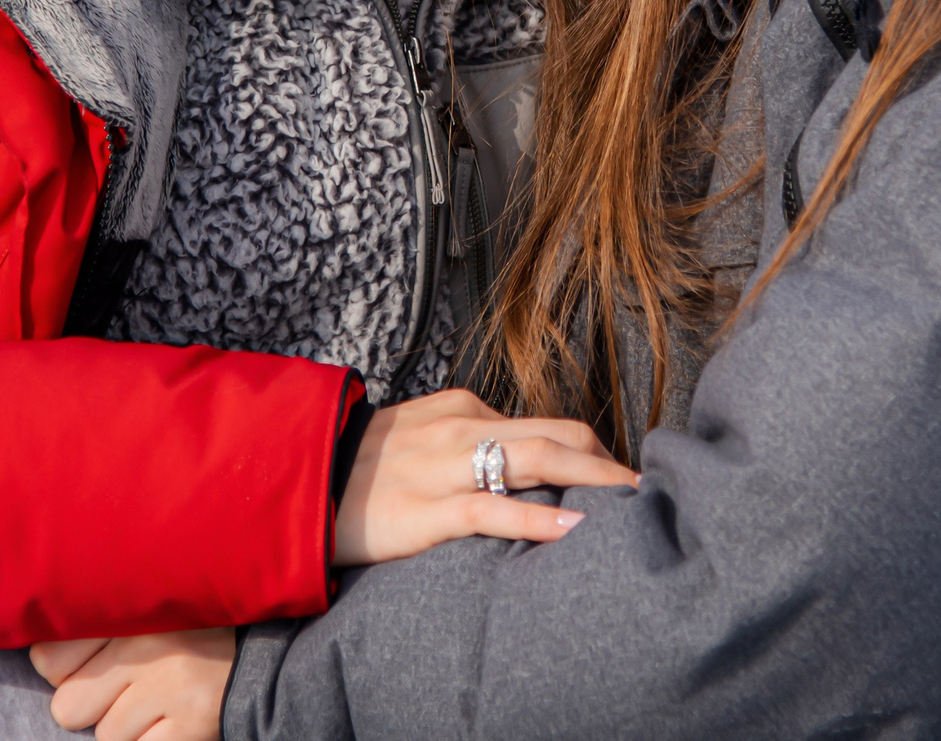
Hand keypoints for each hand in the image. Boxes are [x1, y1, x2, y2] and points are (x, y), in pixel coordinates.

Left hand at [30, 629, 233, 738]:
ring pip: (106, 735)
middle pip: (68, 707)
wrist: (264, 659)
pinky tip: (176, 720)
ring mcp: (170, 686)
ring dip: (129, 728)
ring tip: (161, 701)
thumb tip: (39, 659)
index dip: (66, 674)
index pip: (49, 660)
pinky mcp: (192, 723)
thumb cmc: (187, 640)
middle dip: (92, 709)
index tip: (98, 665)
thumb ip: (91, 631)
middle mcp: (145, 645)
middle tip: (127, 691)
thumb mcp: (142, 618)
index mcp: (129, 610)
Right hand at [331, 387, 638, 565]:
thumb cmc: (357, 466)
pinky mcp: (426, 506)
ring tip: (634, 509)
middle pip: (559, 436)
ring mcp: (445, 464)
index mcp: (463, 409)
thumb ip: (466, 446)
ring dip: (596, 484)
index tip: (619, 481)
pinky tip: (573, 531)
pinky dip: (539, 519)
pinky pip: (493, 509)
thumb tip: (515, 468)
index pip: (546, 425)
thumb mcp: (418, 438)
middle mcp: (463, 426)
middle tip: (649, 494)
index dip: (591, 453)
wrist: (291, 478)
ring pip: (539, 461)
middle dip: (610, 465)